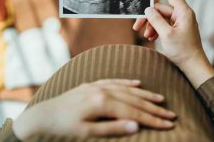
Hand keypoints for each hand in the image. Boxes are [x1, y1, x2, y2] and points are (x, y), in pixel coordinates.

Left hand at [13, 79, 176, 139]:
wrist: (42, 116)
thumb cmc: (63, 128)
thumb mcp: (87, 133)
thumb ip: (112, 128)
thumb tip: (136, 126)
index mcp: (101, 103)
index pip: (133, 112)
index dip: (152, 119)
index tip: (169, 123)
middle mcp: (101, 91)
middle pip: (133, 100)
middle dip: (153, 108)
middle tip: (171, 114)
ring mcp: (96, 86)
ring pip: (126, 89)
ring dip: (144, 95)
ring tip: (160, 99)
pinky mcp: (91, 85)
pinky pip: (113, 81)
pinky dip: (126, 83)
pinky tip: (137, 84)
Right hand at [133, 0, 213, 87]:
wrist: (192, 66)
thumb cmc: (183, 50)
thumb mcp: (166, 34)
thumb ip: (156, 20)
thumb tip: (148, 9)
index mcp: (183, 12)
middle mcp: (182, 15)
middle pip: (160, 9)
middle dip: (148, 17)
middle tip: (137, 26)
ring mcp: (180, 23)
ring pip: (160, 18)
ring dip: (151, 25)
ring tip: (145, 36)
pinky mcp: (177, 30)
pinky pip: (163, 25)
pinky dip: (155, 30)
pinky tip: (150, 38)